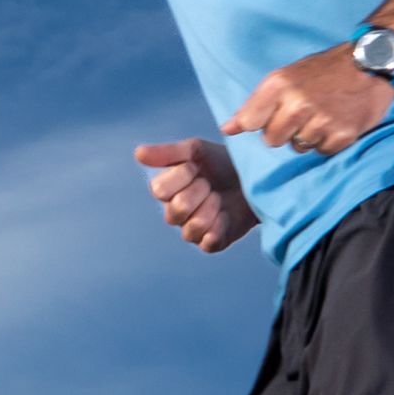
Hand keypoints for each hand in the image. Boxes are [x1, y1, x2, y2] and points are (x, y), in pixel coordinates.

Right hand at [134, 136, 259, 253]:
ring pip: (193, 227)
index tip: (195, 167)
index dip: (181, 177)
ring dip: (212, 208)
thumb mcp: (196, 150)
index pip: (159, 190)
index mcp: (166, 191)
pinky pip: (208, 242)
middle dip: (200, 192)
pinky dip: (219, 227)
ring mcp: (192, 230)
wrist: (255, 178)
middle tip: (210, 184)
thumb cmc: (222, 162)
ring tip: (220, 199)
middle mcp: (175, 213)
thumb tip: (138, 153)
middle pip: (177, 210)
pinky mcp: (212, 243)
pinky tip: (225, 215)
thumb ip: (167, 153)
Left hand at [226, 46, 393, 157]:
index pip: (250, 122)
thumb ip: (256, 104)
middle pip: (272, 140)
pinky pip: (322, 151)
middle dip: (284, 131)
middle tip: (303, 113)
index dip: (260, 122)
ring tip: (323, 114)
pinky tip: (337, 121)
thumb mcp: (285, 77)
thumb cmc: (324, 70)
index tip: (272, 114)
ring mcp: (321, 120)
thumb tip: (227, 129)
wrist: (371, 63)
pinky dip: (328, 141)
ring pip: (298, 147)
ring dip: (308, 136)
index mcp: (279, 85)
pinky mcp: (342, 134)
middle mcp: (297, 103)